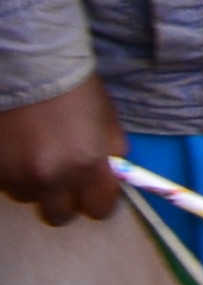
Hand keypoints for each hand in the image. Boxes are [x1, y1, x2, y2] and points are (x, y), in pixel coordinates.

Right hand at [0, 73, 117, 228]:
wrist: (30, 69)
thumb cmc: (76, 91)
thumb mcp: (108, 121)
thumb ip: (110, 154)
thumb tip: (110, 176)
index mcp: (87, 166)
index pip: (99, 209)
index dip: (99, 201)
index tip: (95, 192)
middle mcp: (51, 178)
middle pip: (60, 215)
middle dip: (65, 200)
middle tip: (65, 179)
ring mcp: (17, 177)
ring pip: (30, 198)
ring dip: (36, 184)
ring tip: (38, 155)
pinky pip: (7, 185)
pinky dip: (14, 174)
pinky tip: (19, 150)